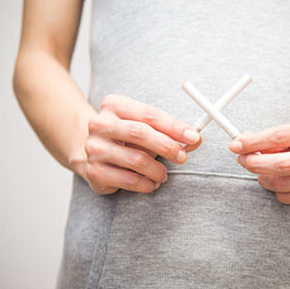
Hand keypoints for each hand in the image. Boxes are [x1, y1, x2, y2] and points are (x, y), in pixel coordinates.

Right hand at [81, 94, 201, 194]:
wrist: (95, 154)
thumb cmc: (127, 139)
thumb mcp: (149, 129)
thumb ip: (171, 133)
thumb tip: (196, 139)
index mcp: (114, 105)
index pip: (149, 114)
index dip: (174, 126)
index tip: (194, 136)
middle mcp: (99, 123)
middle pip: (140, 133)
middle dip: (167, 146)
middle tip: (182, 157)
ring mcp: (93, 147)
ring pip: (136, 159)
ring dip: (157, 170)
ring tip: (163, 175)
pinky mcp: (93, 170)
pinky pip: (128, 180)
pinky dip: (146, 184)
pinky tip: (151, 183)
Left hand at [228, 117, 289, 205]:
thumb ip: (272, 137)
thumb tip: (243, 144)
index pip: (279, 136)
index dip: (253, 142)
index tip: (235, 145)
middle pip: (281, 165)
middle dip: (254, 163)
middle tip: (242, 159)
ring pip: (280, 184)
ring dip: (263, 177)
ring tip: (264, 168)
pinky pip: (286, 197)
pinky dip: (276, 189)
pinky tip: (282, 178)